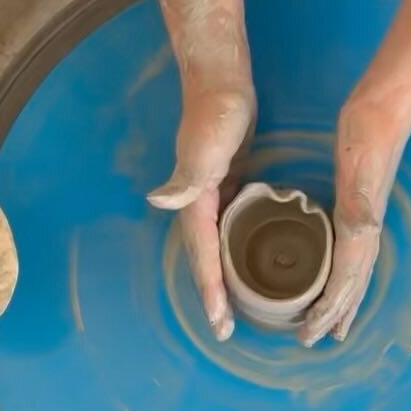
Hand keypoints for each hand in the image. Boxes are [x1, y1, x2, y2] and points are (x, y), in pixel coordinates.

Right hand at [148, 80, 254, 339]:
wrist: (219, 79)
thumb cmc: (216, 111)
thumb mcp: (206, 145)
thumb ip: (187, 177)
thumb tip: (160, 201)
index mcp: (194, 203)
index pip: (202, 258)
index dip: (211, 293)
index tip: (221, 324)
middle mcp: (199, 205)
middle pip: (206, 261)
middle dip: (214, 297)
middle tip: (227, 331)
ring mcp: (213, 195)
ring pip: (217, 247)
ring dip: (225, 278)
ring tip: (238, 308)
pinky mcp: (228, 184)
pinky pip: (230, 228)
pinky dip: (236, 250)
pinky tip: (251, 261)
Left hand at [300, 97, 408, 346]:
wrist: (384, 109)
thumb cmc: (368, 135)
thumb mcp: (359, 167)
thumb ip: (361, 202)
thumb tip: (362, 236)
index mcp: (361, 226)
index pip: (343, 280)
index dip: (327, 309)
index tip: (309, 333)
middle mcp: (366, 228)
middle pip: (352, 284)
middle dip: (334, 315)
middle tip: (316, 340)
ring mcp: (365, 219)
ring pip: (354, 272)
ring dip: (343, 300)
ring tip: (332, 323)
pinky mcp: (358, 206)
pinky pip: (349, 253)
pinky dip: (342, 273)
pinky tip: (332, 273)